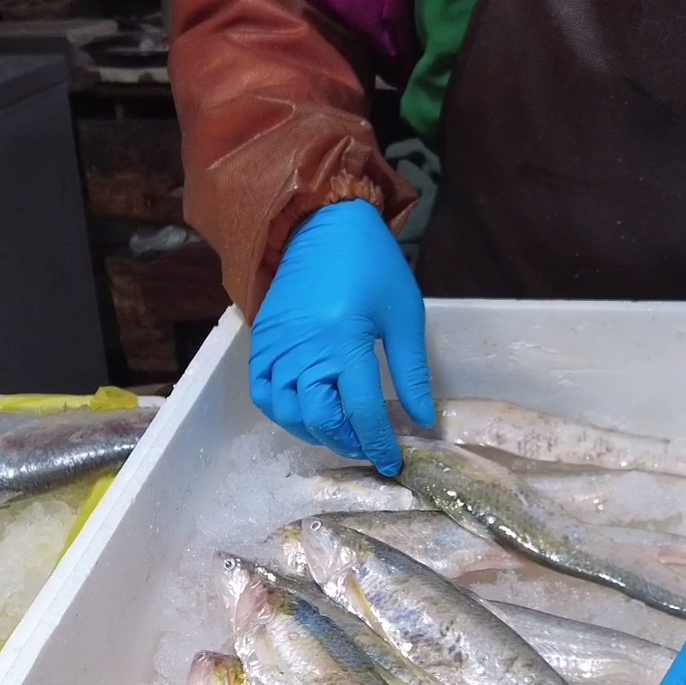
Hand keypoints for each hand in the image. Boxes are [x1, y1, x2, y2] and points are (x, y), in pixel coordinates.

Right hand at [249, 200, 435, 475]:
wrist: (323, 223)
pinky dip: (282, 412)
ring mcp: (278, 347)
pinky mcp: (261, 342)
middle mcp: (305, 349)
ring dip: (315, 432)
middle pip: (320, 418)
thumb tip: (423, 421)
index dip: (379, 442)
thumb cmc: (372, 265)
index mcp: (345, 340)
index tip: (393, 461)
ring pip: (288, 412)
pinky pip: (263, 392)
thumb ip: (412, 372)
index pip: (361, 410)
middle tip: (369, 446)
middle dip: (348, 442)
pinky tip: (307, 413)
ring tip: (342, 433)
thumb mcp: (404, 315)